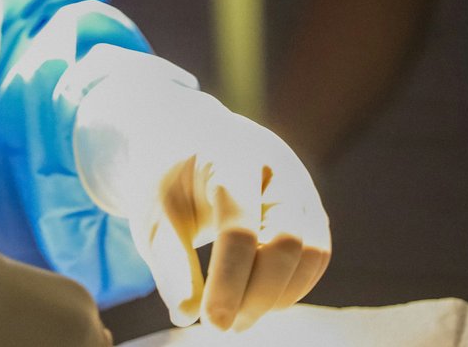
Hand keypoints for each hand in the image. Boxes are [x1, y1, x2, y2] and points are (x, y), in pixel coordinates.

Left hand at [74, 78, 331, 331]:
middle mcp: (276, 165)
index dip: (230, 281)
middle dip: (258, 295)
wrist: (187, 139)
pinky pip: (316, 254)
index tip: (212, 323)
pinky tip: (255, 300)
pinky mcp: (309, 206)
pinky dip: (291, 286)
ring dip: (279, 296)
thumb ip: (170, 263)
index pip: (241, 225)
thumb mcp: (151, 213)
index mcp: (230, 156)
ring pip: (312, 251)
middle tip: (221, 327)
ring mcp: (300, 184)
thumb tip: (187, 315)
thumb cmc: (165, 177)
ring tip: (237, 318)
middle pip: (288, 240)